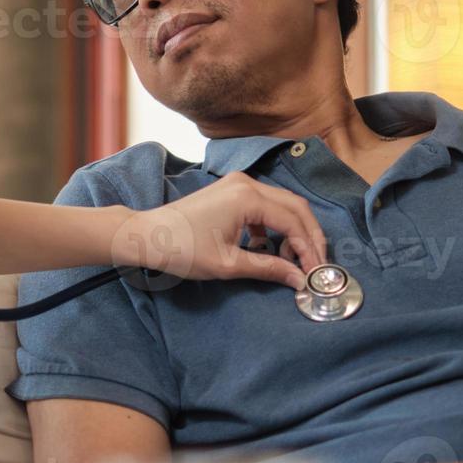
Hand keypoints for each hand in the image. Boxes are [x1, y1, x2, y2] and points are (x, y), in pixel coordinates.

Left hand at [114, 172, 328, 288]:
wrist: (145, 236)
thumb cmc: (180, 250)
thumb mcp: (227, 264)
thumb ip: (268, 268)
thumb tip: (298, 279)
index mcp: (247, 197)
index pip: (294, 221)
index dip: (310, 248)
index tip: (316, 272)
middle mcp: (246, 183)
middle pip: (295, 208)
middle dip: (309, 237)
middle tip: (316, 265)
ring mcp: (238, 184)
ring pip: (282, 205)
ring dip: (293, 231)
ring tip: (294, 260)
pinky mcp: (231, 192)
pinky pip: (265, 206)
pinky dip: (274, 226)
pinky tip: (270, 248)